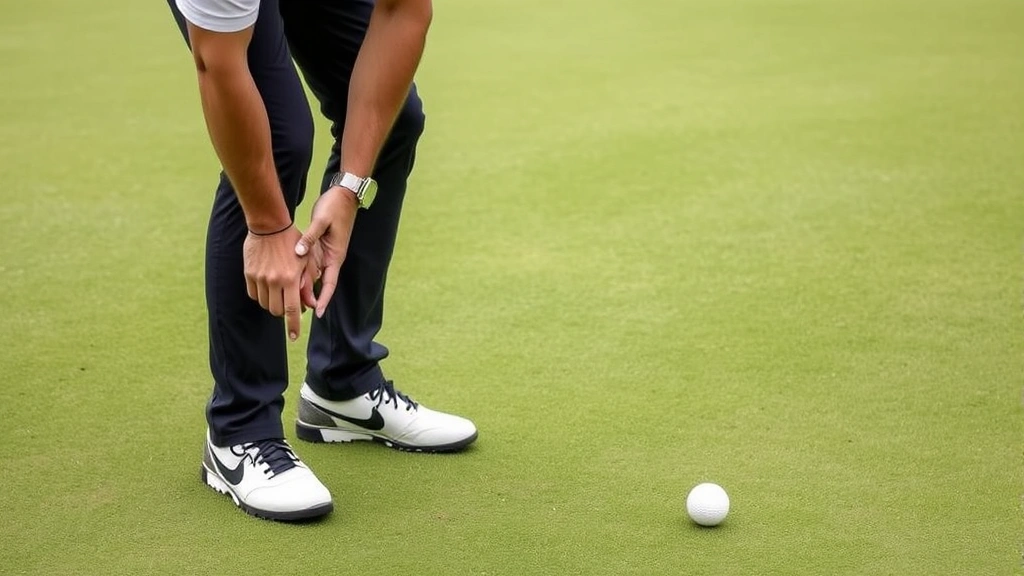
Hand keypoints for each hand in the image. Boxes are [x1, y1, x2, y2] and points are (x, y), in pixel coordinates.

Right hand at [243, 225, 306, 340]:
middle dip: (284, 312)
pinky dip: (262, 296)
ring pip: (265, 304)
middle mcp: (273, 281)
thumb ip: (308, 285)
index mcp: (290, 279)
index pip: (291, 310)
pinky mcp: (249, 274)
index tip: (294, 337)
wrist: (269, 226)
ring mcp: (259, 278)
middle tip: (289, 304)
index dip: (293, 326)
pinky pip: (254, 295)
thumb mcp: (306, 262)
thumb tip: (311, 305)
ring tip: (279, 292)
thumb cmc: (292, 242)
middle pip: (277, 311)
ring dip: (273, 304)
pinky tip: (268, 287)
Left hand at [294, 186, 358, 316]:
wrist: (342, 195)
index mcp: (335, 255)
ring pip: (312, 275)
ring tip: (286, 299)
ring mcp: (324, 253)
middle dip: (308, 297)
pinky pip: (308, 264)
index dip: (324, 298)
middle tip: (295, 311)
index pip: (330, 283)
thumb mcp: (322, 221)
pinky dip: (299, 272)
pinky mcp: (318, 247)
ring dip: (301, 286)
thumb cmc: (334, 207)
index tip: (317, 312)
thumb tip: (299, 253)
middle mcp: (330, 258)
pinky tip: (286, 278)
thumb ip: (310, 237)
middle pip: (318, 282)